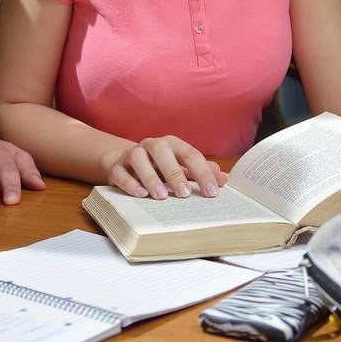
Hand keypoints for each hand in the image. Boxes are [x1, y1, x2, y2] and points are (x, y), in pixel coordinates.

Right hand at [102, 136, 226, 199]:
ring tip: (161, 196)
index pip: (190, 154)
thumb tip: (224, 179)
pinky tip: (140, 194)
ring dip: (150, 177)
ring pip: (139, 158)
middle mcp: (153, 145)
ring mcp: (132, 154)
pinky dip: (130, 183)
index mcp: (173, 144)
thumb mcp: (182, 167)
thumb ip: (202, 171)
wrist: (126, 162)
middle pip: (163, 152)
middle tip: (184, 194)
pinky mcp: (116, 167)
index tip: (212, 192)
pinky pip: (120, 172)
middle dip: (174, 173)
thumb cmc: (161, 166)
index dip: (202, 173)